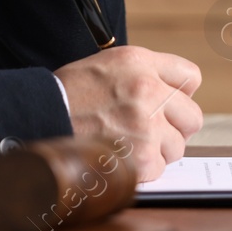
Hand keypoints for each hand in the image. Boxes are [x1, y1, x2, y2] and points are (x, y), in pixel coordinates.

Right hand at [54, 46, 202, 181]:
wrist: (39, 118)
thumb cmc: (70, 93)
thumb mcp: (107, 64)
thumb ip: (145, 72)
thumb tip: (178, 93)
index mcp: (140, 62)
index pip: (191, 77)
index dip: (178, 93)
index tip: (166, 103)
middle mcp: (147, 90)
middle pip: (192, 117)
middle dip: (174, 126)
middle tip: (149, 129)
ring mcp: (146, 125)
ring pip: (177, 146)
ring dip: (157, 149)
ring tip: (127, 143)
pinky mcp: (140, 157)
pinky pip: (160, 167)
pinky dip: (143, 168)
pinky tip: (119, 156)